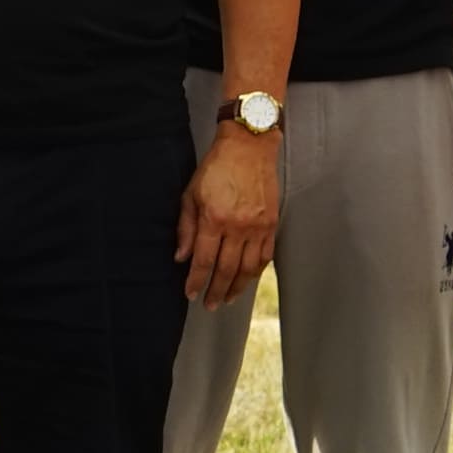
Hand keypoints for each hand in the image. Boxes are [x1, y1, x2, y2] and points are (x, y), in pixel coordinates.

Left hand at [176, 122, 281, 304]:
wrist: (249, 147)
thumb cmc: (216, 168)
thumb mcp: (191, 194)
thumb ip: (186, 228)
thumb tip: (181, 257)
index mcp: (214, 219)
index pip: (204, 259)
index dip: (196, 280)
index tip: (191, 294)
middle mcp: (238, 226)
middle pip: (227, 269)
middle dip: (217, 290)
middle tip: (209, 305)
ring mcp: (258, 227)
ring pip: (248, 267)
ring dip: (237, 287)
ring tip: (227, 299)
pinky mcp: (271, 224)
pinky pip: (265, 256)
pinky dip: (256, 272)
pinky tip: (247, 280)